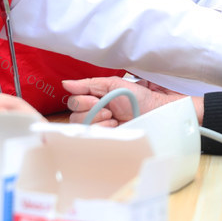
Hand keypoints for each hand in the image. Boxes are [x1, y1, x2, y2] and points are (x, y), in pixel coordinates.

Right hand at [62, 77, 195, 126]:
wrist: (156, 110)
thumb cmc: (139, 97)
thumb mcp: (114, 85)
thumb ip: (89, 84)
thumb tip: (65, 83)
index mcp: (96, 97)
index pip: (74, 101)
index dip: (81, 100)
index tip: (96, 99)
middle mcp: (96, 112)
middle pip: (74, 114)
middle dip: (90, 111)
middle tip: (108, 109)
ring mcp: (100, 125)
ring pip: (80, 125)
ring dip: (97, 120)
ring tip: (113, 117)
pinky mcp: (106, 137)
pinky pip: (91, 136)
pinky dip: (101, 129)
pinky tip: (114, 125)